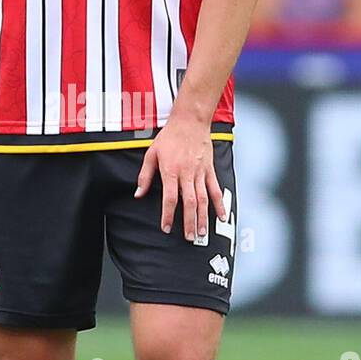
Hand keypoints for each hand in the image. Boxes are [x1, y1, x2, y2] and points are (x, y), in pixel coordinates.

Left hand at [134, 114, 225, 240]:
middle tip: (190, 237)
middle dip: (189, 222)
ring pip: (204, 199)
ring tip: (202, 232)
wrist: (190, 121)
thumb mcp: (151, 154)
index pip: (170, 198)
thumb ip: (145, 176)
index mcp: (171, 171)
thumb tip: (138, 193)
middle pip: (190, 202)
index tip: (166, 228)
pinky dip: (219, 204)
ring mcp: (200, 173)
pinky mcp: (209, 170)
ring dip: (203, 217)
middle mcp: (187, 174)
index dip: (168, 214)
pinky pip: (215, 189)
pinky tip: (222, 216)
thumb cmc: (169, 137)